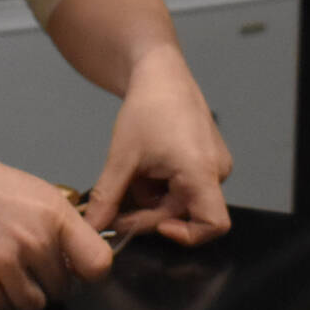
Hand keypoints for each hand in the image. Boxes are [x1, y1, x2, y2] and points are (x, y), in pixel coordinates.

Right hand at [0, 137, 111, 309]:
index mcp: (55, 215)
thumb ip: (60, 226)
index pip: (98, 263)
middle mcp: (36, 241)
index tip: (77, 273)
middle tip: (27, 267)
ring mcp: (8, 263)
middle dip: (48, 284)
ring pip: (34, 306)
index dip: (89, 274)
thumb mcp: (34, 193)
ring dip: (23, 297)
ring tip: (7, 274)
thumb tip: (79, 261)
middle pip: (63, 291)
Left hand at [81, 45, 232, 246]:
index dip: (187, 236)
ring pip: (182, 202)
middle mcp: (217, 171)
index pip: (214, 225)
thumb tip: (92, 229)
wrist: (159, 72)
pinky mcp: (208, 160)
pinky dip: (161, 186)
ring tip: (134, 172)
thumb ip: (107, 198)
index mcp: (202, 171)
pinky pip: (185, 188)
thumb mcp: (122, 158)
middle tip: (118, 208)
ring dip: (153, 197)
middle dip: (149, 212)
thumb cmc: (147, 107)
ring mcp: (215, 166)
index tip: (157, 226)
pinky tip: (145, 168)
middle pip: (186, 215)